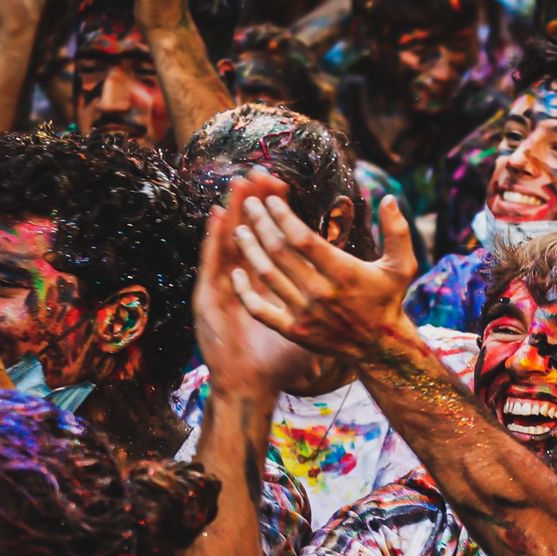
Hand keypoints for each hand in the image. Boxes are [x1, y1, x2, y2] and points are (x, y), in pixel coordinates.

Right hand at [197, 175, 323, 399]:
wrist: (251, 385)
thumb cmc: (277, 361)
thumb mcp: (305, 326)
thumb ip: (321, 302)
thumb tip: (348, 289)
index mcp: (262, 283)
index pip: (268, 238)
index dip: (273, 211)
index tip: (280, 185)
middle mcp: (238, 279)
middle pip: (245, 230)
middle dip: (251, 201)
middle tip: (258, 170)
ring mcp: (221, 287)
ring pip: (227, 240)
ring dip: (232, 211)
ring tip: (238, 183)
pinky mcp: (208, 298)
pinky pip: (211, 263)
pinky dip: (213, 239)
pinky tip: (218, 217)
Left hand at [230, 183, 421, 365]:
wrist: (379, 347)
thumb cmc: (388, 299)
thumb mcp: (402, 265)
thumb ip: (397, 231)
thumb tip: (387, 197)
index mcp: (344, 273)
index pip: (303, 238)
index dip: (283, 216)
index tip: (271, 198)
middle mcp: (321, 293)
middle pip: (279, 252)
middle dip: (260, 223)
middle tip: (248, 204)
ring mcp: (305, 313)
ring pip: (267, 276)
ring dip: (249, 250)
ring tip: (239, 230)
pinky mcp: (294, 330)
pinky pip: (261, 310)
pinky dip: (245, 292)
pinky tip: (236, 273)